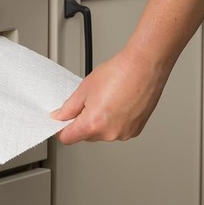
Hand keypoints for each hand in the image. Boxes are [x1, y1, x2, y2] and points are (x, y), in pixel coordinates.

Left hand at [50, 48, 169, 143]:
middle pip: (86, 136)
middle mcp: (109, 133)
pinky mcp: (135, 130)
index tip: (62, 122)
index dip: (62, 129)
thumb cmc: (119, 73)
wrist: (143, 66)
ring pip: (102, 133)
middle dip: (82, 122)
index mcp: (93, 124)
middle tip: (89, 102)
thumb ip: (68, 108)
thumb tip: (60, 116)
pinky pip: (117, 130)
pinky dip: (114, 121)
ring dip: (99, 122)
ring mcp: (124, 133)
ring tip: (107, 100)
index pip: (68, 138)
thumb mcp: (84, 89)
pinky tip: (118, 104)